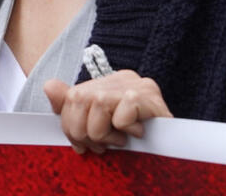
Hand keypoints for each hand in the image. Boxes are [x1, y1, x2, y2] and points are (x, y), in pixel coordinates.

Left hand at [45, 71, 171, 154]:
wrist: (176, 147)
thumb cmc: (136, 138)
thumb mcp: (99, 124)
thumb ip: (71, 107)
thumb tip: (49, 87)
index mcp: (106, 83)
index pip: (72, 97)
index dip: (71, 126)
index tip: (82, 145)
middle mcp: (120, 78)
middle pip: (80, 99)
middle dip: (84, 132)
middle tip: (101, 147)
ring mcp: (136, 84)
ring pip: (97, 104)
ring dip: (104, 134)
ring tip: (119, 141)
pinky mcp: (150, 96)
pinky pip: (122, 113)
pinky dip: (125, 129)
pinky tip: (137, 134)